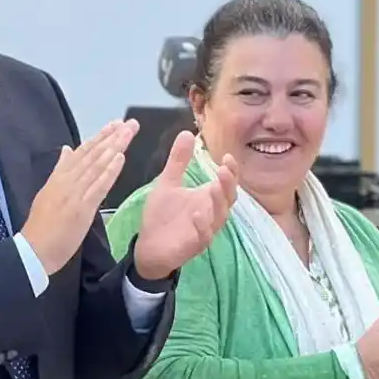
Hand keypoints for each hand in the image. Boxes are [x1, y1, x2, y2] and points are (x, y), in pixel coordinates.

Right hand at [21, 120, 136, 273]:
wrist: (33, 250)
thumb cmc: (41, 226)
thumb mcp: (47, 192)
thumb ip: (59, 171)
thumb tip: (66, 149)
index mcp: (59, 177)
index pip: (82, 152)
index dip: (100, 137)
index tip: (114, 124)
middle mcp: (68, 180)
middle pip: (93, 154)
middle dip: (112, 137)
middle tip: (130, 123)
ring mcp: (75, 193)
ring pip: (97, 165)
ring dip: (114, 147)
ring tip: (128, 133)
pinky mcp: (82, 208)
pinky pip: (99, 186)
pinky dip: (110, 171)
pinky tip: (120, 158)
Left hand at [132, 131, 237, 279]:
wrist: (148, 246)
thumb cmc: (162, 215)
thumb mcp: (168, 182)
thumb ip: (178, 161)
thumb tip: (187, 132)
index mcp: (207, 198)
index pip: (226, 183)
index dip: (231, 171)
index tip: (227, 156)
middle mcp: (211, 213)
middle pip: (228, 199)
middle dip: (228, 184)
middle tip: (224, 169)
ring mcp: (205, 230)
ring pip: (219, 217)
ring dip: (218, 202)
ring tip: (213, 186)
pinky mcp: (195, 245)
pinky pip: (204, 236)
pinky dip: (203, 226)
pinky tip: (198, 214)